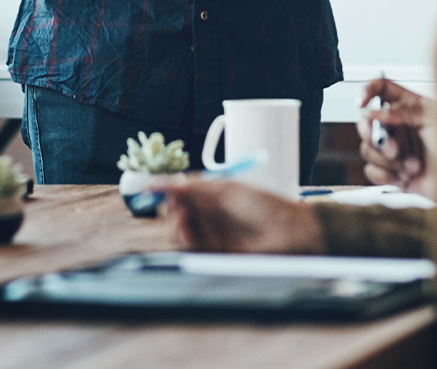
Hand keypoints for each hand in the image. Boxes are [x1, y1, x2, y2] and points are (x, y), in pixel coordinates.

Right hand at [165, 181, 323, 253]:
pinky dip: (184, 237)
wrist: (288, 232)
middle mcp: (210, 214)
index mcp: (213, 194)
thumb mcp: (227, 189)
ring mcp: (212, 234)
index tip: (148, 186)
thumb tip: (168, 182)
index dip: (164, 188)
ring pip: (180, 230)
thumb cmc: (263, 205)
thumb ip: (195, 187)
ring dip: (174, 222)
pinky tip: (187, 227)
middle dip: (168, 206)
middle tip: (170, 202)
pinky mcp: (215, 254)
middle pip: (176, 212)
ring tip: (181, 215)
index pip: (182, 191)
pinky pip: (191, 247)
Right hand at [359, 78, 436, 198]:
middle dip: (375, 136)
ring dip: (389, 161)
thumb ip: (406, 111)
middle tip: (392, 148)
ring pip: (367, 148)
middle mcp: (398, 126)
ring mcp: (393, 150)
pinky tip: (406, 176)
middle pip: (366, 121)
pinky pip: (371, 171)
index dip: (367, 90)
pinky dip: (388, 176)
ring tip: (412, 165)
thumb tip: (377, 112)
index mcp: (410, 106)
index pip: (382, 89)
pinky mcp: (390, 172)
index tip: (361, 102)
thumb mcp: (436, 120)